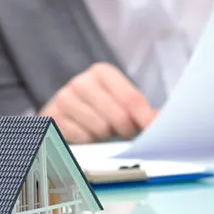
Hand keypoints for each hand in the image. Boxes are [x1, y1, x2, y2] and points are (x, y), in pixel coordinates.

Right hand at [39, 63, 156, 143]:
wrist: (61, 113)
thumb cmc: (96, 108)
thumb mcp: (118, 102)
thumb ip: (140, 110)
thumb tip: (159, 120)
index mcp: (102, 72)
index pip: (131, 98)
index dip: (145, 119)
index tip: (153, 132)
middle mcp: (81, 82)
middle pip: (119, 116)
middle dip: (126, 130)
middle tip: (124, 132)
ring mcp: (64, 99)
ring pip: (101, 129)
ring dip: (106, 136)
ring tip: (102, 130)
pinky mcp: (54, 118)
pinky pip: (84, 138)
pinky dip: (89, 141)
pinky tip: (86, 134)